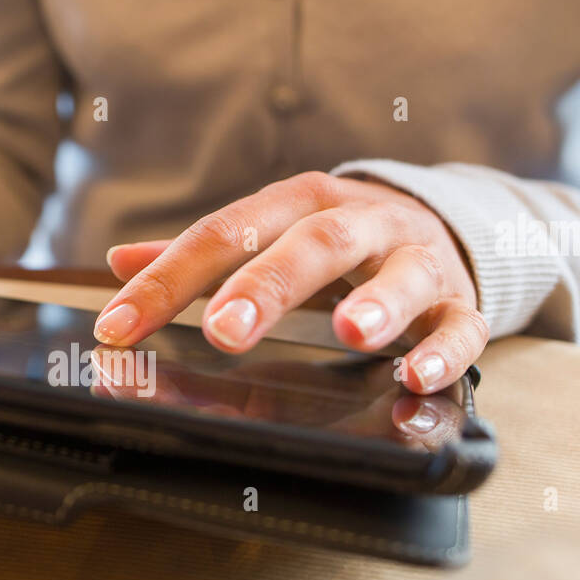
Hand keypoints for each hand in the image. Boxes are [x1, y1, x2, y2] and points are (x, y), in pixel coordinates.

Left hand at [94, 172, 487, 393]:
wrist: (442, 226)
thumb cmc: (338, 241)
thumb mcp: (271, 232)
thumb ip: (203, 254)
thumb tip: (119, 261)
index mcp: (298, 202)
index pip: (224, 234)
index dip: (168, 281)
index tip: (118, 326)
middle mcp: (360, 221)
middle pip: (313, 244)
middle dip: (268, 286)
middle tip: (224, 331)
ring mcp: (416, 259)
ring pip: (401, 274)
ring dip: (378, 304)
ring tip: (352, 335)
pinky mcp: (460, 300)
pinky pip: (460, 324)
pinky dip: (443, 351)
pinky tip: (416, 376)